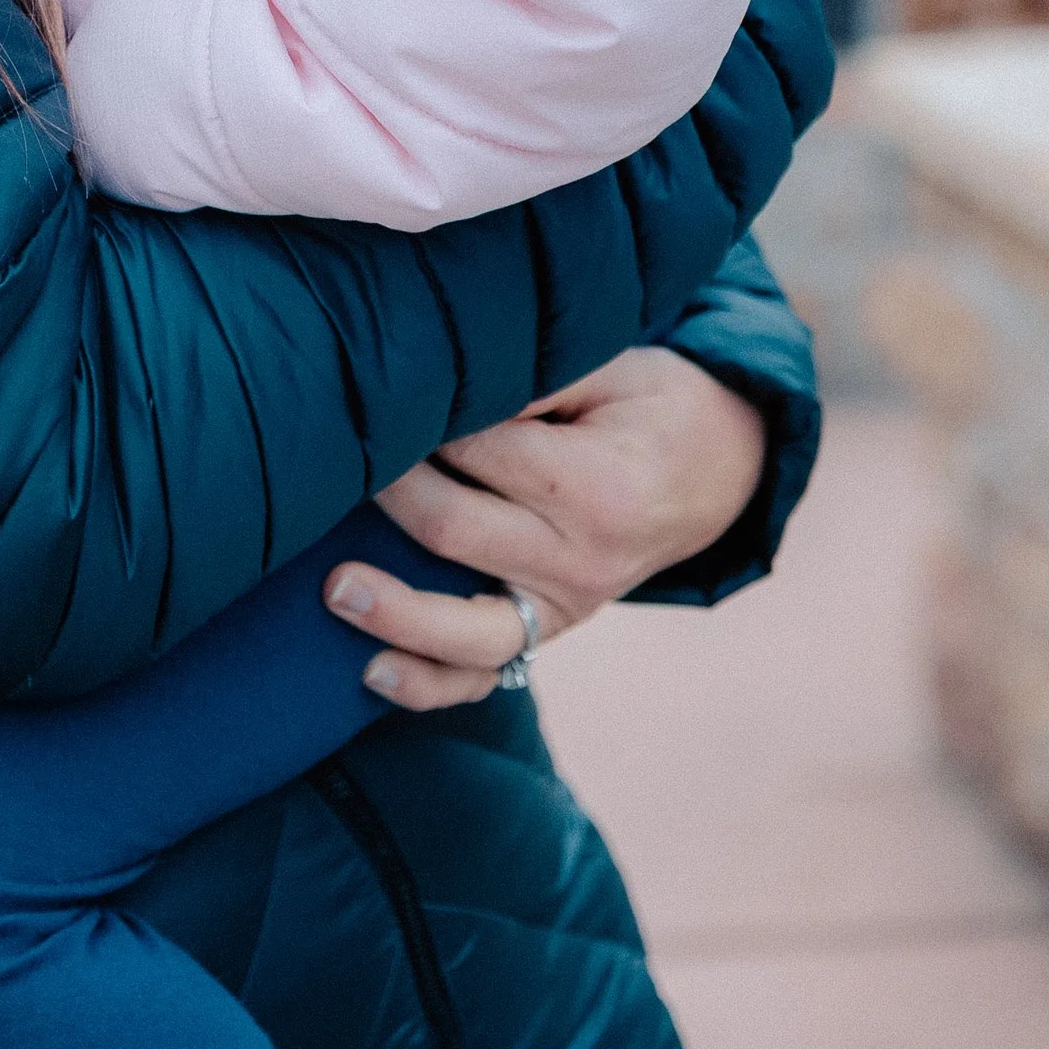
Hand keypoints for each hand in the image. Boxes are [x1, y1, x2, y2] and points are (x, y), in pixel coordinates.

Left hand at [321, 345, 769, 713]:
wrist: (714, 471)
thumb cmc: (647, 404)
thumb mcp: (611, 365)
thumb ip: (534, 375)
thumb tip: (449, 380)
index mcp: (594, 487)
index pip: (482, 452)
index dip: (424, 417)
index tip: (381, 387)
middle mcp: (580, 561)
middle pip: (455, 531)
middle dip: (386, 491)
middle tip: (335, 452)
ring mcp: (565, 608)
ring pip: (468, 632)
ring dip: (395, 612)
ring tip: (333, 589)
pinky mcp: (550, 632)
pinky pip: (488, 675)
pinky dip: (428, 683)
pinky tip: (371, 672)